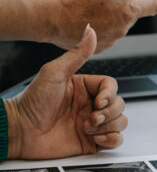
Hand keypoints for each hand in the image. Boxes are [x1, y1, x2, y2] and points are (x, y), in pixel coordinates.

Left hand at [4, 26, 126, 159]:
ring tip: (88, 128)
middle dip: (109, 113)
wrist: (20, 132)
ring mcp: (93, 123)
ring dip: (109, 126)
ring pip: (121, 121)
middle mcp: (91, 104)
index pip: (112, 86)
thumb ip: (77, 53)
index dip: (110, 94)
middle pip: (120, 104)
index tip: (98, 102)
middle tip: (91, 118)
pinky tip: (95, 138)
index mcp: (85, 87)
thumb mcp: (55, 73)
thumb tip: (90, 30)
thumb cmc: (32, 102)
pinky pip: (116, 140)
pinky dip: (111, 139)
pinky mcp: (92, 141)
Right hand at [48, 0, 156, 52]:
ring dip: (109, 15)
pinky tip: (84, 20)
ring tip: (87, 8)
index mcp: (128, 10)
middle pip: (131, 12)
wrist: (50, 18)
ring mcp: (113, 39)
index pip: (154, 5)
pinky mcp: (101, 46)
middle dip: (121, 3)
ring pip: (118, 22)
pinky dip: (100, 26)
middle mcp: (124, 27)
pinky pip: (107, 32)